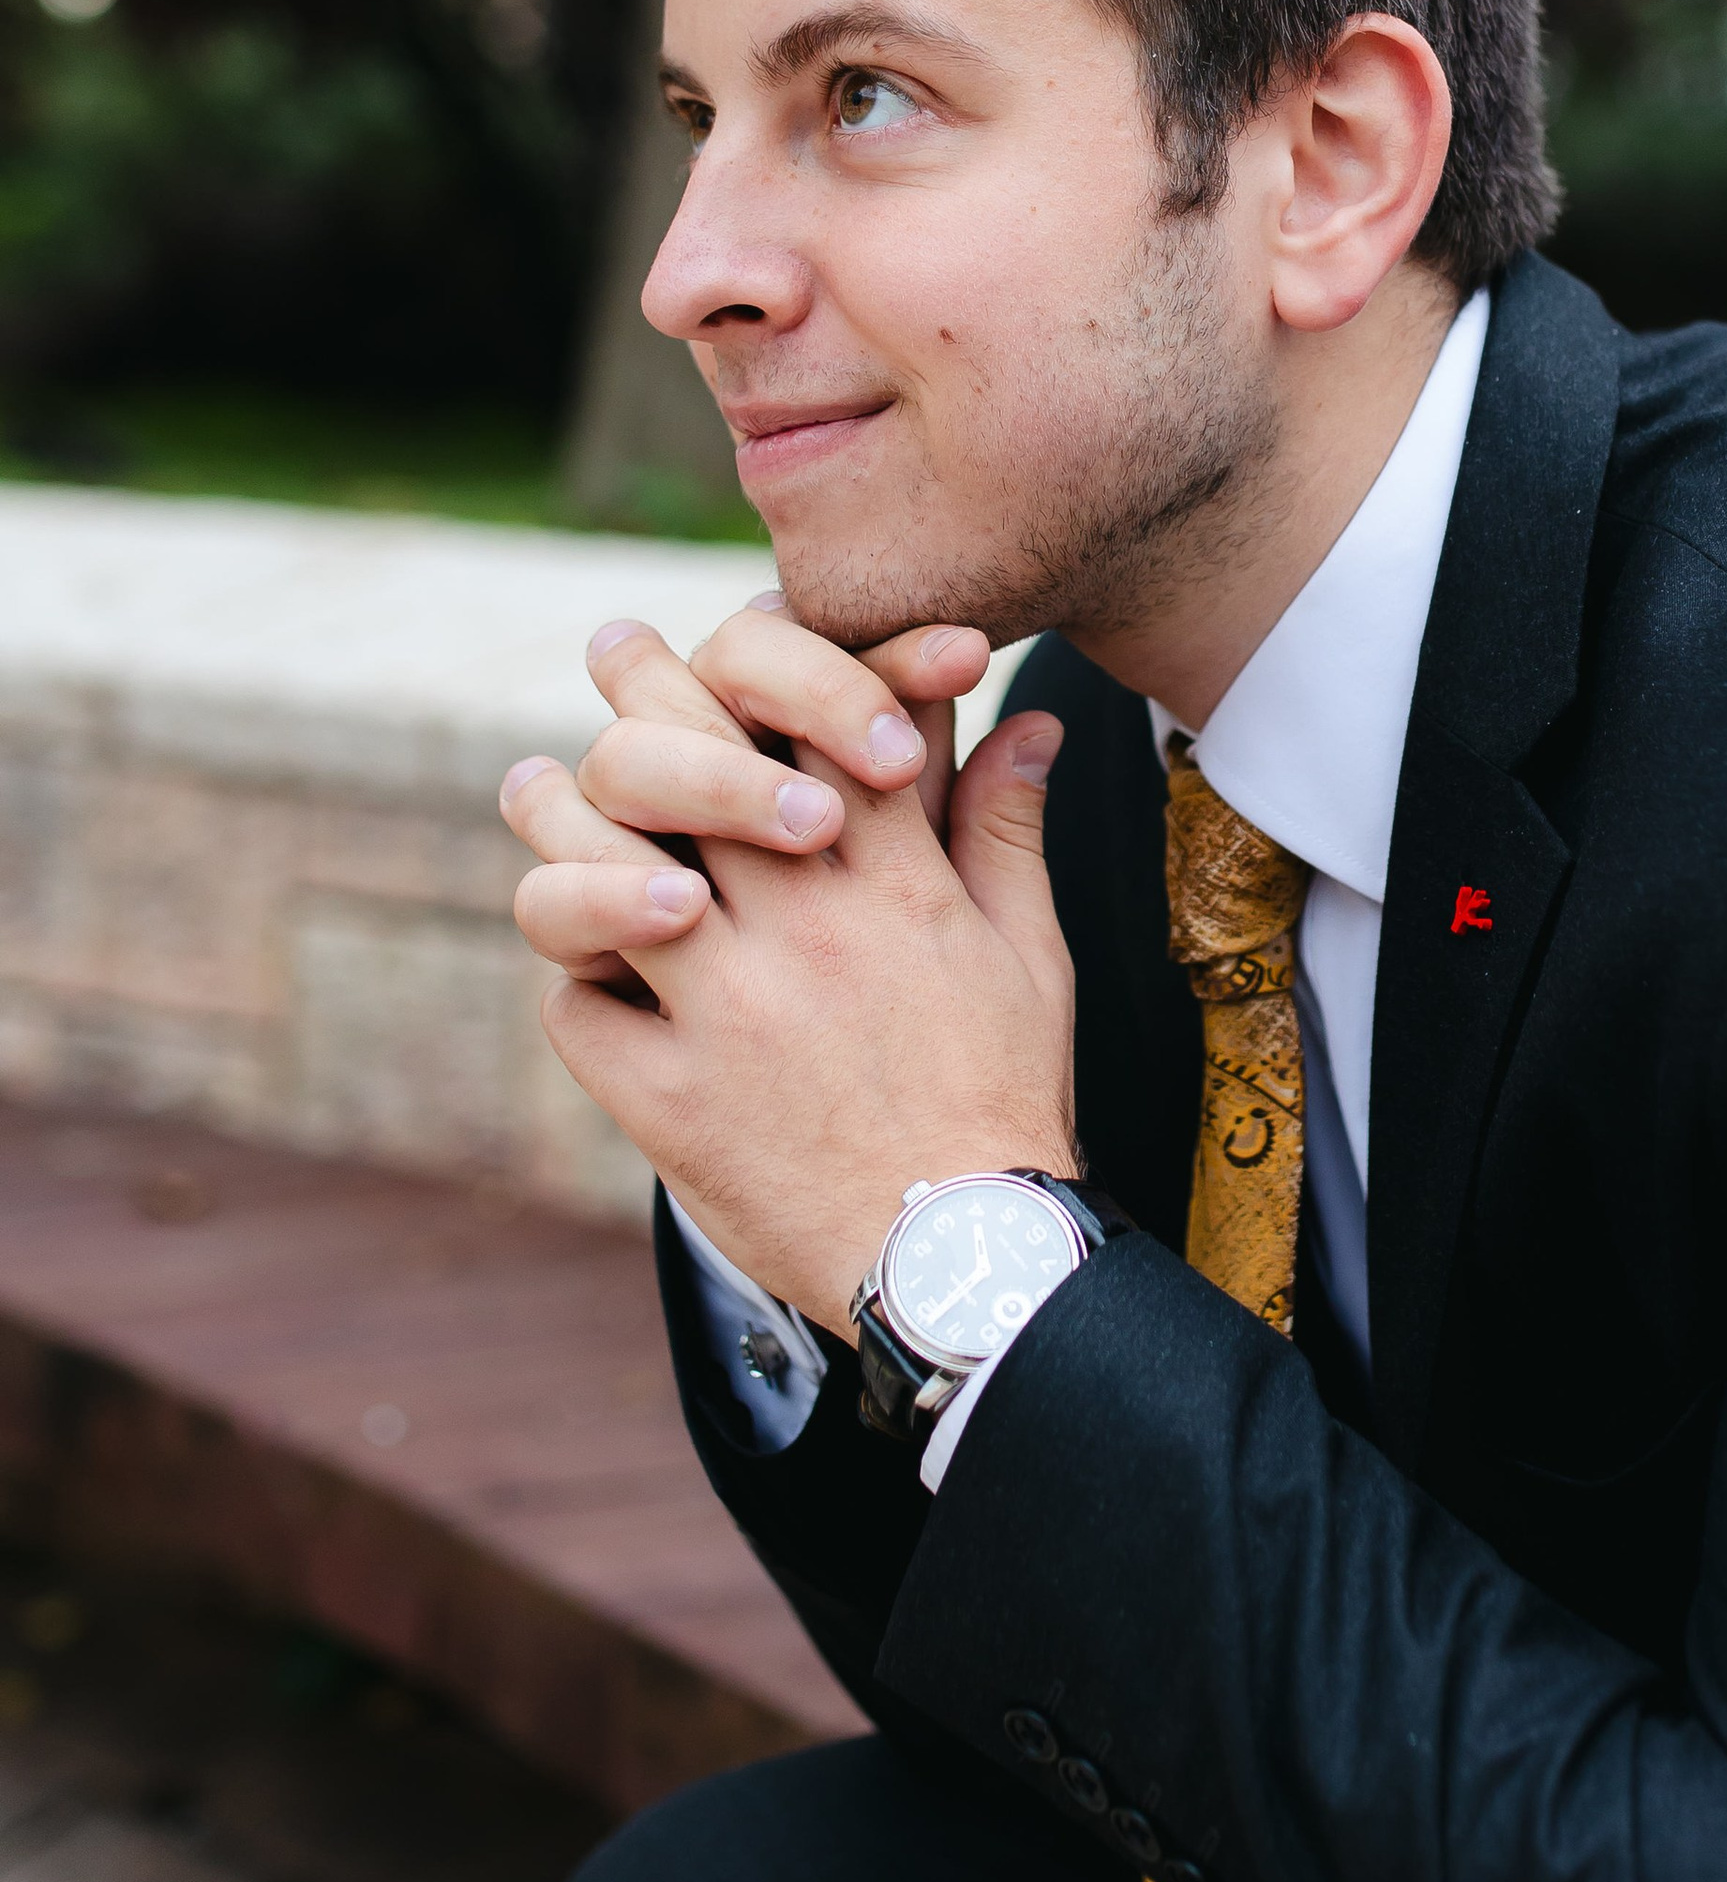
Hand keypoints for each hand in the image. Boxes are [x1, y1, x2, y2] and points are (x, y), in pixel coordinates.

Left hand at [499, 610, 1075, 1332]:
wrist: (967, 1258)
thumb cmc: (1005, 1100)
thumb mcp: (1033, 957)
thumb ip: (1009, 832)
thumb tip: (1034, 721)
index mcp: (896, 886)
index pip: (817, 721)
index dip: (769, 655)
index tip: (733, 623)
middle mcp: (803, 929)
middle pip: (691, 762)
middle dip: (645, 688)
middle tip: (615, 645)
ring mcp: (728, 1011)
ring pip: (599, 870)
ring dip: (560, 819)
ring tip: (536, 784)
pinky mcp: (672, 1099)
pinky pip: (578, 1008)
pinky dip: (574, 978)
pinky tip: (585, 966)